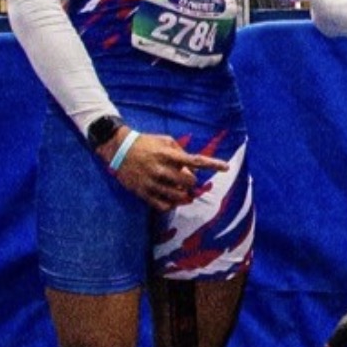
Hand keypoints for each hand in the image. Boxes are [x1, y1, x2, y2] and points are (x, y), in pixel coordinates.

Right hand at [103, 129, 224, 211]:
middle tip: (186, 179)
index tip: (226, 167)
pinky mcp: (143, 192)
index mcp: (168, 154)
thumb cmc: (146, 143)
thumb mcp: (165, 140)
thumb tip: (193, 168)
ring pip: (178, 196)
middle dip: (191, 181)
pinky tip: (172, 200)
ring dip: (184, 195)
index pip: (196, 160)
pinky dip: (172, 205)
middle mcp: (161, 169)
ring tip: (183, 191)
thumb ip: (181, 152)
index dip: (212, 164)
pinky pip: (163, 205)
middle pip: (189, 181)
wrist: (119, 149)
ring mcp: (152, 182)